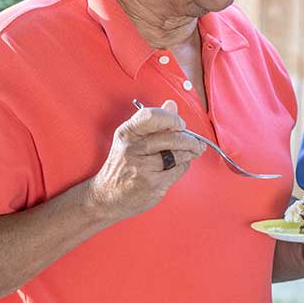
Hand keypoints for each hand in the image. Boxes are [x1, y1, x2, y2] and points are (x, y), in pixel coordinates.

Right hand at [86, 100, 206, 221]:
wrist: (107, 197)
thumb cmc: (122, 167)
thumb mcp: (132, 140)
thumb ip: (153, 122)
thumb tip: (171, 105)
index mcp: (127, 133)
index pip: (151, 116)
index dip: (171, 118)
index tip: (180, 124)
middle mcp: (132, 149)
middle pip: (171, 137)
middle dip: (190, 140)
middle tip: (196, 143)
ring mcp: (142, 167)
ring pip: (178, 154)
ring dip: (189, 153)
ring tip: (191, 153)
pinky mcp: (152, 183)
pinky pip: (178, 170)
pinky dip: (183, 167)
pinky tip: (178, 166)